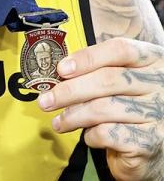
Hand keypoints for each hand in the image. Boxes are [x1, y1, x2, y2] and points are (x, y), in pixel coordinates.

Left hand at [43, 37, 163, 179]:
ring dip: (73, 116)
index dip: (87, 57)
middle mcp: (161, 84)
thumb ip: (97, 72)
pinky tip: (88, 136)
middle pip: (108, 79)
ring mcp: (160, 112)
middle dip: (70, 90)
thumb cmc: (129, 109)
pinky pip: (109, 133)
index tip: (61, 69)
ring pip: (104, 107)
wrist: (151, 149)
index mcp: (154, 61)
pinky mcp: (152, 140)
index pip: (121, 50)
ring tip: (58, 123)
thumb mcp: (120, 83)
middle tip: (46, 100)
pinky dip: (91, 135)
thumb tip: (58, 72)